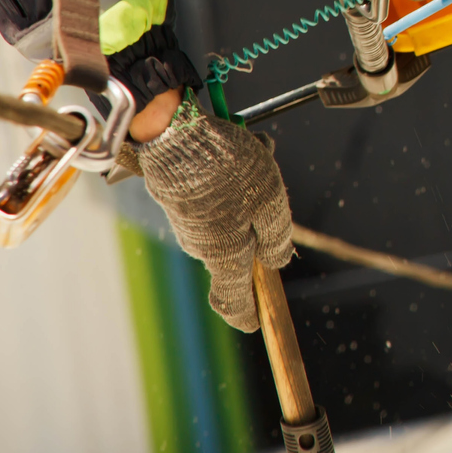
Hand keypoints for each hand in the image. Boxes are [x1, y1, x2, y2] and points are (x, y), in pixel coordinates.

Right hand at [121, 99, 293, 331]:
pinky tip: (241, 148)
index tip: (255, 322)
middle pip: (239, 248)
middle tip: (272, 189)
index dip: (247, 312)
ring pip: (232, 214)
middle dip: (261, 221)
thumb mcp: (270, 201)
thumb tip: (278, 261)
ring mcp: (187, 220)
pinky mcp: (181, 196)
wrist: (173, 131)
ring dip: (251, 189)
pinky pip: (218, 193)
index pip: (233, 297)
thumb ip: (276, 236)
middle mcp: (200, 243)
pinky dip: (234, 175)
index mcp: (222, 252)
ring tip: (258, 157)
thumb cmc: (226, 168)